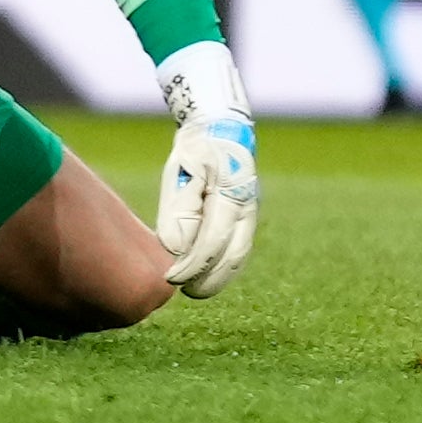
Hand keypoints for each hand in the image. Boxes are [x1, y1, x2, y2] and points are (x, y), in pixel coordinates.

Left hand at [155, 40, 258, 299]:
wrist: (221, 130)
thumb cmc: (194, 151)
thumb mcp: (179, 172)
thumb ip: (178, 210)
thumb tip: (174, 249)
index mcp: (230, 195)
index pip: (212, 241)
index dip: (192, 264)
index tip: (171, 278)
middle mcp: (246, 209)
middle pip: (232, 256)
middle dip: (209, 279)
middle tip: (185, 292)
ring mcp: (250, 214)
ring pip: (238, 256)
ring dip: (217, 277)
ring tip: (193, 290)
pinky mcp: (246, 218)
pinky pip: (236, 249)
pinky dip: (222, 266)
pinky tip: (204, 275)